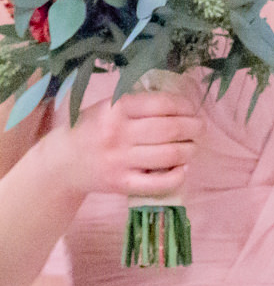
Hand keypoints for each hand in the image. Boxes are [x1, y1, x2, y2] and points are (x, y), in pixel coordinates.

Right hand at [34, 85, 204, 202]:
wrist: (62, 163)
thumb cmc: (92, 130)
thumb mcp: (108, 107)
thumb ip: (139, 103)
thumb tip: (182, 102)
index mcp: (116, 109)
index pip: (163, 103)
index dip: (185, 106)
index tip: (192, 110)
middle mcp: (117, 133)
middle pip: (172, 129)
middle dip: (195, 128)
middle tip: (199, 129)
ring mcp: (119, 160)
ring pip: (171, 154)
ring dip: (190, 150)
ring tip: (192, 146)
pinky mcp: (121, 183)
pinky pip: (160, 182)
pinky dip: (179, 175)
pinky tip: (182, 168)